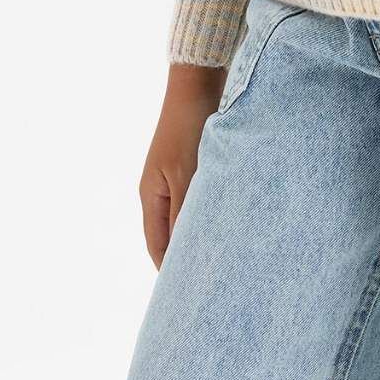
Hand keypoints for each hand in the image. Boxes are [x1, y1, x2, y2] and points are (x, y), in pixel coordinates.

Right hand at [139, 62, 225, 268]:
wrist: (197, 85)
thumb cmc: (189, 129)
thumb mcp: (187, 176)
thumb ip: (185, 214)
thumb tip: (186, 252)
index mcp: (151, 197)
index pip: (157, 247)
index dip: (169, 271)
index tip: (187, 295)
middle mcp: (160, 191)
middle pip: (170, 236)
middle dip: (185, 258)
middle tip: (209, 282)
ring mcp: (175, 179)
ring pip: (186, 218)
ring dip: (199, 235)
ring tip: (222, 258)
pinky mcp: (192, 167)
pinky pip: (198, 201)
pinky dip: (209, 215)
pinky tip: (228, 222)